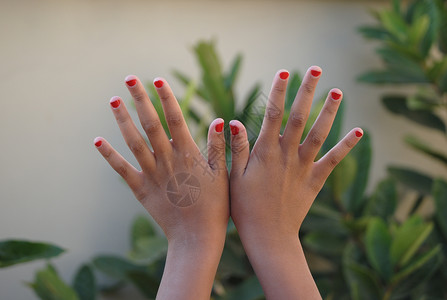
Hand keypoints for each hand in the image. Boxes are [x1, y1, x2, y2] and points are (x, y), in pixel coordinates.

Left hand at [94, 75, 228, 299]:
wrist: (196, 238)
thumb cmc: (215, 206)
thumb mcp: (222, 174)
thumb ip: (218, 146)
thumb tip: (219, 119)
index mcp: (188, 154)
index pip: (175, 118)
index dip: (166, 97)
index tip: (157, 79)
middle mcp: (167, 159)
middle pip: (150, 123)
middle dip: (140, 98)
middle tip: (129, 78)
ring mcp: (151, 174)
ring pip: (133, 141)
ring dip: (122, 119)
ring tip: (113, 99)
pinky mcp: (140, 189)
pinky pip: (121, 169)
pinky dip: (109, 154)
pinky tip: (97, 140)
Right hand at [229, 67, 362, 298]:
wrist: (269, 236)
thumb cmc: (244, 207)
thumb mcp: (233, 177)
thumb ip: (236, 148)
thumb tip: (233, 120)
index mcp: (265, 151)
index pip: (272, 114)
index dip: (278, 91)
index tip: (284, 72)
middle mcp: (287, 154)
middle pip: (300, 116)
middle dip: (307, 91)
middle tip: (316, 69)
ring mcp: (304, 166)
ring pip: (320, 133)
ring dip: (329, 111)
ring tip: (338, 91)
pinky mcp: (315, 180)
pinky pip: (333, 160)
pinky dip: (347, 145)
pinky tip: (359, 131)